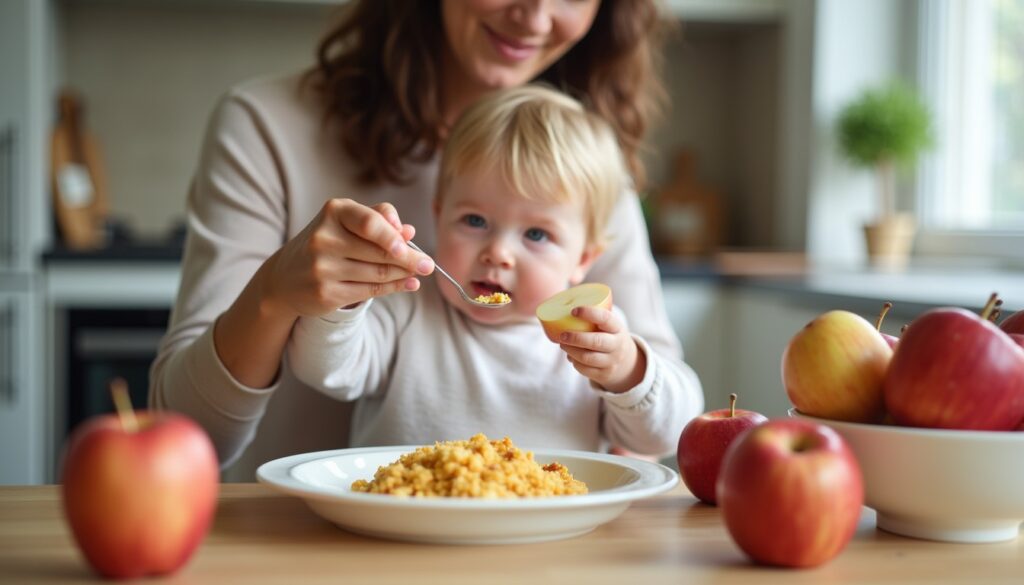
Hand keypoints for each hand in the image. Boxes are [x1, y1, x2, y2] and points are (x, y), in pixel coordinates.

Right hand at [259, 198, 433, 316]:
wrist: (286, 277)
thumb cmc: (327, 243)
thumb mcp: (347, 222)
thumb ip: (379, 220)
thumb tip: (409, 232)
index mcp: (333, 213)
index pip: (368, 222)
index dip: (391, 236)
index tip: (408, 245)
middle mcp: (324, 239)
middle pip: (379, 252)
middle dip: (409, 259)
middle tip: (428, 264)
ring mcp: (323, 269)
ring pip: (377, 273)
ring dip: (404, 274)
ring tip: (419, 273)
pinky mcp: (326, 294)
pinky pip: (370, 291)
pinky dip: (393, 288)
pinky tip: (408, 284)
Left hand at [557, 306, 646, 392]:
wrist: (626, 361)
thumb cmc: (609, 336)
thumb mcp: (609, 325)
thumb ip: (594, 316)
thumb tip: (564, 305)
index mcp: (617, 328)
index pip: (605, 318)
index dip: (589, 313)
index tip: (573, 311)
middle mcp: (617, 345)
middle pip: (596, 342)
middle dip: (576, 338)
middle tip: (562, 334)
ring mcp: (612, 361)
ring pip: (588, 358)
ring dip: (571, 351)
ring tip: (562, 344)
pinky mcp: (604, 374)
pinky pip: (585, 369)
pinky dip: (574, 362)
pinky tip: (570, 356)